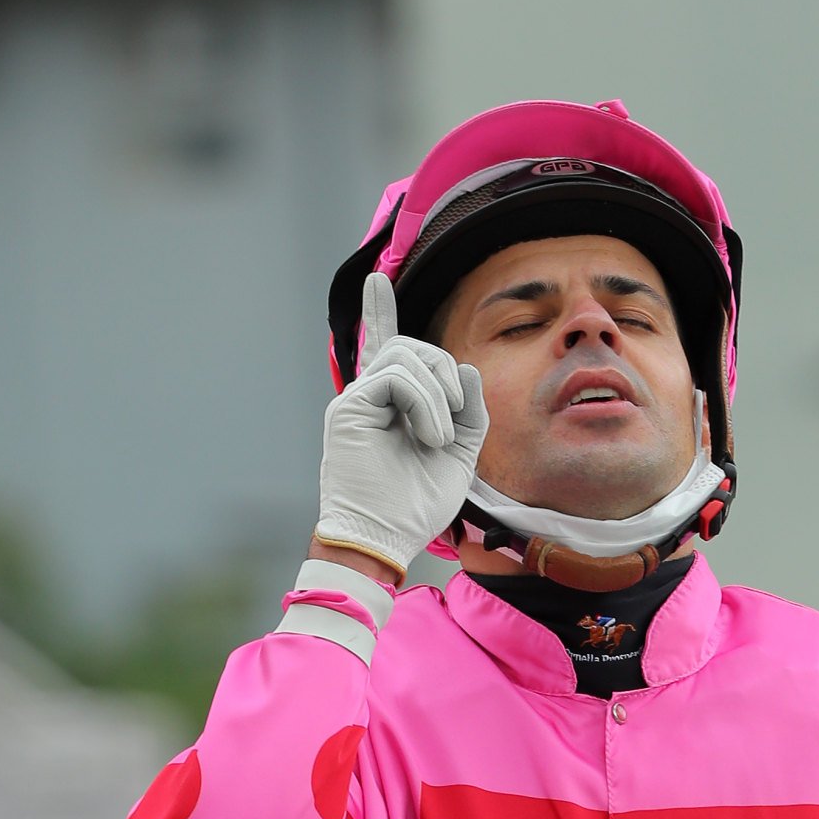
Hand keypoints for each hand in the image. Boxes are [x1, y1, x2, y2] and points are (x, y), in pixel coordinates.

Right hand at [313, 273, 488, 577]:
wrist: (384, 538)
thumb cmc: (416, 505)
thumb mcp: (460, 456)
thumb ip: (469, 413)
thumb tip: (466, 368)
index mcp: (391, 405)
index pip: (385, 347)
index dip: (379, 312)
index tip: (376, 280)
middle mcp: (370, 396)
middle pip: (413, 347)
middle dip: (446, 373)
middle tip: (453, 418)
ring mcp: (356, 399)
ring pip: (405, 355)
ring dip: (437, 392)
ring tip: (438, 438)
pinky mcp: (349, 407)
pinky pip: (397, 376)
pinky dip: (424, 403)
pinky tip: (428, 437)